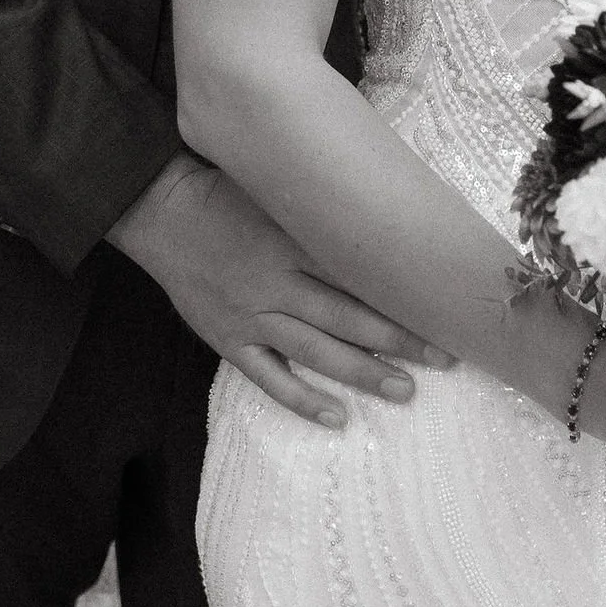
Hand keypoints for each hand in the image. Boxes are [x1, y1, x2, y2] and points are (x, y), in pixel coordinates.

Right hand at [110, 153, 453, 428]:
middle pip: (348, 316)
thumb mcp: (276, 189)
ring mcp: (251, 315)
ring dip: (363, 372)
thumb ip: (322, 207)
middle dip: (399, 339)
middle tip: (444, 356)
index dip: (401, 293)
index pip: (358, 274)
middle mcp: (276, 281)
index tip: (441, 307)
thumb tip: (381, 210)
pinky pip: (269, 378)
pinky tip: (336, 417)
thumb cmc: (224, 194)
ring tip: (406, 390)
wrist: (161, 213)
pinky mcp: (229, 340)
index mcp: (292, 240)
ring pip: (316, 351)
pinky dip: (303, 400)